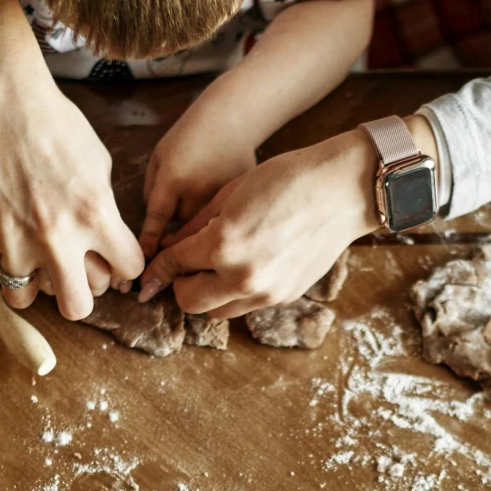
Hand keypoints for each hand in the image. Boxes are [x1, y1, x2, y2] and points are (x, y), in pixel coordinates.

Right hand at [0, 66, 144, 320]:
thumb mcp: (98, 164)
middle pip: (77, 308)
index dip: (125, 265)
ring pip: (26, 298)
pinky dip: (1, 256)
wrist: (2, 101)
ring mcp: (16, 239)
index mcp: (96, 215)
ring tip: (34, 258)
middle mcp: (57, 236)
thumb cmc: (56, 124)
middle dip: (81, 296)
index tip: (115, 258)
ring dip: (33, 281)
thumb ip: (104, 210)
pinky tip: (7, 230)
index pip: (129, 270)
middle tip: (74, 275)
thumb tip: (108, 245)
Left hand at [142, 130, 375, 318]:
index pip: (174, 266)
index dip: (156, 269)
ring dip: (208, 293)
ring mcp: (266, 292)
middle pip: (189, 302)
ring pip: (217, 311)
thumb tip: (167, 250)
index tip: (148, 274)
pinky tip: (245, 265)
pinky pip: (246, 305)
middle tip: (185, 266)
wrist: (342, 189)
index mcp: (223, 245)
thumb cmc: (286, 179)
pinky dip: (235, 291)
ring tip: (215, 267)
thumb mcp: (229, 195)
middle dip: (180, 285)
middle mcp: (242, 277)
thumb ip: (194, 228)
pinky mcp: (284, 297)